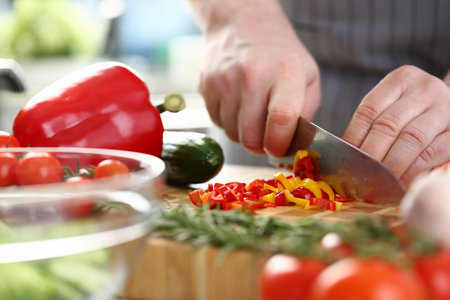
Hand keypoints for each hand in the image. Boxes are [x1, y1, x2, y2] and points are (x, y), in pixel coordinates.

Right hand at [196, 1, 320, 155]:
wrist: (242, 25)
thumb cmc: (280, 56)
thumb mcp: (308, 77)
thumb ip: (306, 112)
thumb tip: (293, 145)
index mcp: (285, 73)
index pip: (280, 120)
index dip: (279, 145)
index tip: (280, 149)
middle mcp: (251, 76)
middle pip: (251, 137)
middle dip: (261, 147)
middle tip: (268, 139)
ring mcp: (224, 81)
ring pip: (233, 134)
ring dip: (245, 135)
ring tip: (254, 116)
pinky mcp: (206, 86)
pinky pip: (218, 123)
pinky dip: (230, 123)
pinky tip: (238, 106)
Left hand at [343, 65, 449, 185]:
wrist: (449, 110)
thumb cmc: (414, 112)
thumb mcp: (392, 106)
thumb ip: (373, 123)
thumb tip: (345, 154)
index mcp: (401, 79)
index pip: (369, 109)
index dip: (354, 138)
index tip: (344, 160)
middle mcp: (425, 89)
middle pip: (388, 125)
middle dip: (370, 155)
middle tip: (359, 176)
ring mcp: (446, 108)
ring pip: (411, 139)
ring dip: (391, 165)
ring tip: (377, 183)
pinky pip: (432, 153)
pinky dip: (413, 171)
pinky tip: (400, 183)